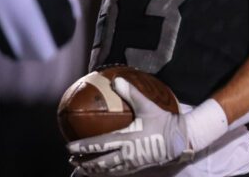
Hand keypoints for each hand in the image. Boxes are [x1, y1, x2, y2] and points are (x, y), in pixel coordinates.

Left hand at [68, 77, 190, 174]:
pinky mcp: (138, 168)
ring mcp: (132, 163)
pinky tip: (101, 172)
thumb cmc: (163, 122)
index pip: (99, 144)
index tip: (69, 147)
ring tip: (81, 169)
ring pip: (108, 170)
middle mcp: (127, 154)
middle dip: (84, 163)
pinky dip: (106, 173)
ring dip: (93, 170)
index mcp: (127, 138)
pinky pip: (118, 173)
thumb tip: (116, 80)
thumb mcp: (147, 106)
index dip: (82, 147)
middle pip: (100, 162)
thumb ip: (131, 93)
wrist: (180, 140)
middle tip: (71, 161)